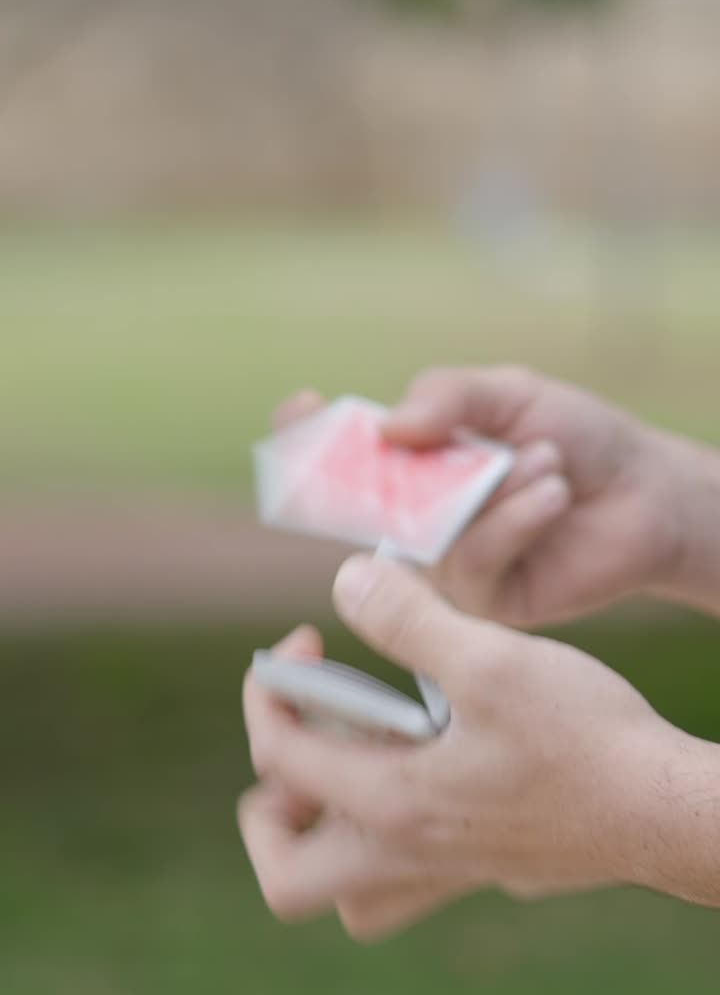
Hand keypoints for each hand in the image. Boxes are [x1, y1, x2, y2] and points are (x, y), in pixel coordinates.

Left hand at [240, 555, 690, 940]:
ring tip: (350, 762)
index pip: (278, 758)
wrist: (666, 808)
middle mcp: (407, 855)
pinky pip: (405, 878)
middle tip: (300, 741)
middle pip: (287, 876)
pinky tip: (431, 764)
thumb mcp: (490, 659)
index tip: (305, 640)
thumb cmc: (583, 738)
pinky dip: (387, 834)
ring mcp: (447, 873)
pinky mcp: (484, 869)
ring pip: (348, 894)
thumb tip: (346, 580)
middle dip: (268, 809)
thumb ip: (408, 620)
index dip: (269, 688)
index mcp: (392, 804)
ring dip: (325, 837)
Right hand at [273, 383, 571, 619]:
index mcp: (416, 457)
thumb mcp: (511, 394)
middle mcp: (419, 512)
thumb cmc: (577, 436)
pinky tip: (553, 494)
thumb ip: (450, 398)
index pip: (344, 447)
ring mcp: (446, 560)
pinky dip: (514, 520)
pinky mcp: (481, 600)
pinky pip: (471, 562)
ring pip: (429, 530)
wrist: (645, 493)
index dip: (308, 434)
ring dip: (493, 488)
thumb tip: (387, 428)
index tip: (300, 410)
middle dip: (370, 478)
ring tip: (549, 461)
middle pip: (359, 502)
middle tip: (401, 455)